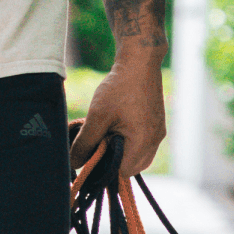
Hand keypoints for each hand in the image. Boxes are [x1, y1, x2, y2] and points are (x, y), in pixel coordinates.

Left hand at [70, 54, 165, 179]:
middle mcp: (155, 141)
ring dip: (120, 150)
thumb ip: (85, 142)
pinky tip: (115, 125)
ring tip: (106, 132)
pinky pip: (142, 144)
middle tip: (97, 142)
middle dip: (112, 160)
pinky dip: (128, 141)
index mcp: (144, 142)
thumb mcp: (97, 116)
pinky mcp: (156, 124)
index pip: (123, 173)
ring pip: (137, 156)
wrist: (140, 61)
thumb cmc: (119, 87)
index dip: (104, 168)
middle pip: (131, 167)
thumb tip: (75, 164)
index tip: (91, 154)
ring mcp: (157, 133)